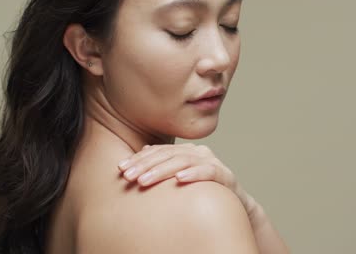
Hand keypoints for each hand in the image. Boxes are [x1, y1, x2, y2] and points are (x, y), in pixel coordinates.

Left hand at [117, 143, 259, 223]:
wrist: (234, 204)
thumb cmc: (202, 191)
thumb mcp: (179, 177)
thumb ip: (164, 164)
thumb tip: (142, 151)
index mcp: (186, 151)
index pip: (159, 151)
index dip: (139, 159)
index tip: (121, 169)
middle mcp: (199, 152)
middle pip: (168, 154)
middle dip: (146, 165)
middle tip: (128, 176)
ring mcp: (212, 162)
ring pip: (184, 161)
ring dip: (162, 171)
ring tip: (145, 180)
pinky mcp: (225, 175)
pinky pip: (209, 172)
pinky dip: (194, 174)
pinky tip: (179, 179)